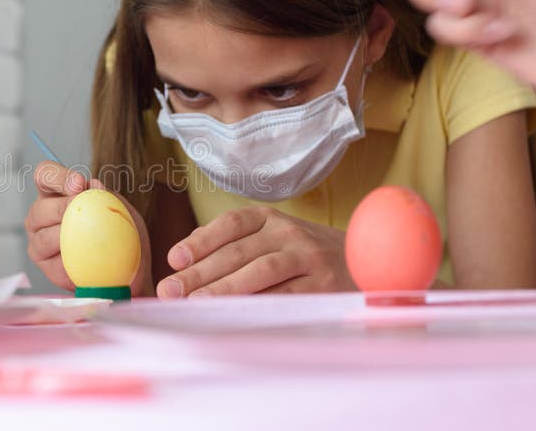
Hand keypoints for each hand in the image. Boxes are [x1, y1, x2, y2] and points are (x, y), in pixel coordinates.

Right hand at [24, 161, 152, 294]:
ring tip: (90, 239)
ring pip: (43, 238)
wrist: (130, 266)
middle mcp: (41, 218)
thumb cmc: (119, 231)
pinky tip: (90, 261)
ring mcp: (40, 243)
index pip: (44, 175)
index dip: (57, 176)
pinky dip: (75, 262)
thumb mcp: (117, 207)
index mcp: (55, 194)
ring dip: (67, 237)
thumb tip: (93, 186)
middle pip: (39, 209)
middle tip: (85, 211)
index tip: (78, 184)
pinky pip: (56, 266)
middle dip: (62, 208)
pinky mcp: (48, 268)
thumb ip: (103, 194)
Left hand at [155, 207, 355, 297]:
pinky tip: (235, 316)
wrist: (363, 261)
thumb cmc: (301, 254)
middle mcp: (288, 233)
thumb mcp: (269, 238)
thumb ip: (230, 245)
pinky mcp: (324, 285)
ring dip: (225, 288)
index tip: (174, 259)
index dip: (201, 240)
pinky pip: (286, 297)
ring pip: (261, 271)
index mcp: (270, 218)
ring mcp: (308, 257)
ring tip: (197, 304)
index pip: (231, 224)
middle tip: (172, 290)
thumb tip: (182, 261)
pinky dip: (258, 306)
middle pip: (238, 251)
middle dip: (201, 272)